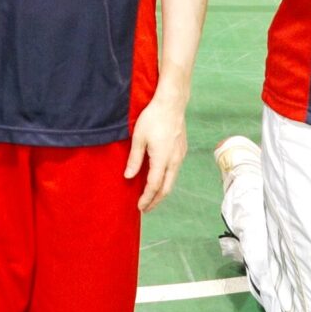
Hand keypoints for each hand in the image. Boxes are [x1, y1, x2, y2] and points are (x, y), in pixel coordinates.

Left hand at [123, 92, 187, 211]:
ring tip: (151, 196)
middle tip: (146, 208)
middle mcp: (174, 160)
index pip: (154, 186)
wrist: (172, 103)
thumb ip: (134, 159)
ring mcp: (180, 155)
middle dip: (156, 200)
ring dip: (162, 191)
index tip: (140, 207)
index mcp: (162, 159)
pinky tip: (159, 179)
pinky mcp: (182, 150)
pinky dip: (167, 180)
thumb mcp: (138, 138)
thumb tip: (128, 177)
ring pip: (172, 180)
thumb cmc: (153, 118)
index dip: (147, 198)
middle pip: (166, 188)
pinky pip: (174, 171)